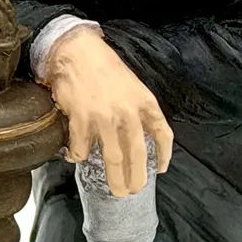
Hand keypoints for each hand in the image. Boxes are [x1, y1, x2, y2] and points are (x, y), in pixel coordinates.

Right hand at [45, 28, 172, 196]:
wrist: (77, 51)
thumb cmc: (105, 67)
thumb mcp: (133, 85)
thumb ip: (138, 109)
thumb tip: (141, 134)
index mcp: (144, 102)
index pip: (162, 133)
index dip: (164, 155)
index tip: (161, 169)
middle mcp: (127, 113)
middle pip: (137, 154)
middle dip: (137, 177)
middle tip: (134, 190)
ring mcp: (104, 118)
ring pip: (112, 158)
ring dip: (115, 178)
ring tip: (117, 190)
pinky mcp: (81, 120)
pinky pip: (82, 149)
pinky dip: (79, 157)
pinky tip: (76, 158)